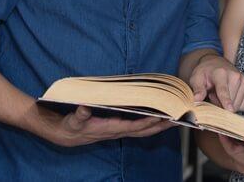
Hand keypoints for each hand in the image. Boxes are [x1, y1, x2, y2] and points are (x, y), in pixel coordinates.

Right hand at [52, 106, 175, 146]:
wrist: (67, 135)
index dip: (146, 123)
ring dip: (158, 125)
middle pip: (144, 131)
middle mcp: (118, 130)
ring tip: (174, 118)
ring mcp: (119, 130)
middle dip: (160, 126)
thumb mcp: (73, 120)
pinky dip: (150, 123)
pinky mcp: (118, 127)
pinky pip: (138, 127)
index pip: (133, 126)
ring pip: (143, 130)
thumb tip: (84, 108)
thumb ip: (79, 115)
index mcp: (110, 128)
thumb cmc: (72, 126)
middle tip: (177, 120)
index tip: (159, 118)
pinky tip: (158, 117)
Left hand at [189, 54, 243, 111]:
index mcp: (220, 73)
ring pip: (238, 105)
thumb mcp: (196, 78)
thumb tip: (197, 99)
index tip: (230, 110)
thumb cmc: (205, 72)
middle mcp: (235, 75)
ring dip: (229, 105)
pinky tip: (230, 95)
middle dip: (221, 104)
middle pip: (231, 101)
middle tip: (213, 94)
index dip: (226, 101)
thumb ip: (197, 89)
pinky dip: (237, 104)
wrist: (216, 64)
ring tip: (221, 94)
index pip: (223, 90)